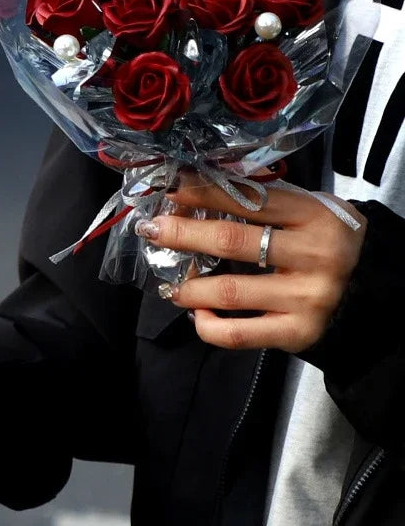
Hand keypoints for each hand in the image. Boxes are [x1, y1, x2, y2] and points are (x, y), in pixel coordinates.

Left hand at [137, 179, 366, 352]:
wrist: (373, 292)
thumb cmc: (325, 243)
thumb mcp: (306, 212)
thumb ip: (261, 203)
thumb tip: (193, 191)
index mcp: (316, 216)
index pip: (248, 201)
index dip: (203, 194)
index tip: (170, 190)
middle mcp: (315, 256)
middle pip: (230, 241)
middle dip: (182, 233)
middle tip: (152, 230)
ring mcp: (307, 298)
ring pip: (228, 291)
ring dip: (187, 286)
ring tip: (169, 283)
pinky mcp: (298, 333)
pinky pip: (238, 334)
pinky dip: (208, 325)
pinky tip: (197, 314)